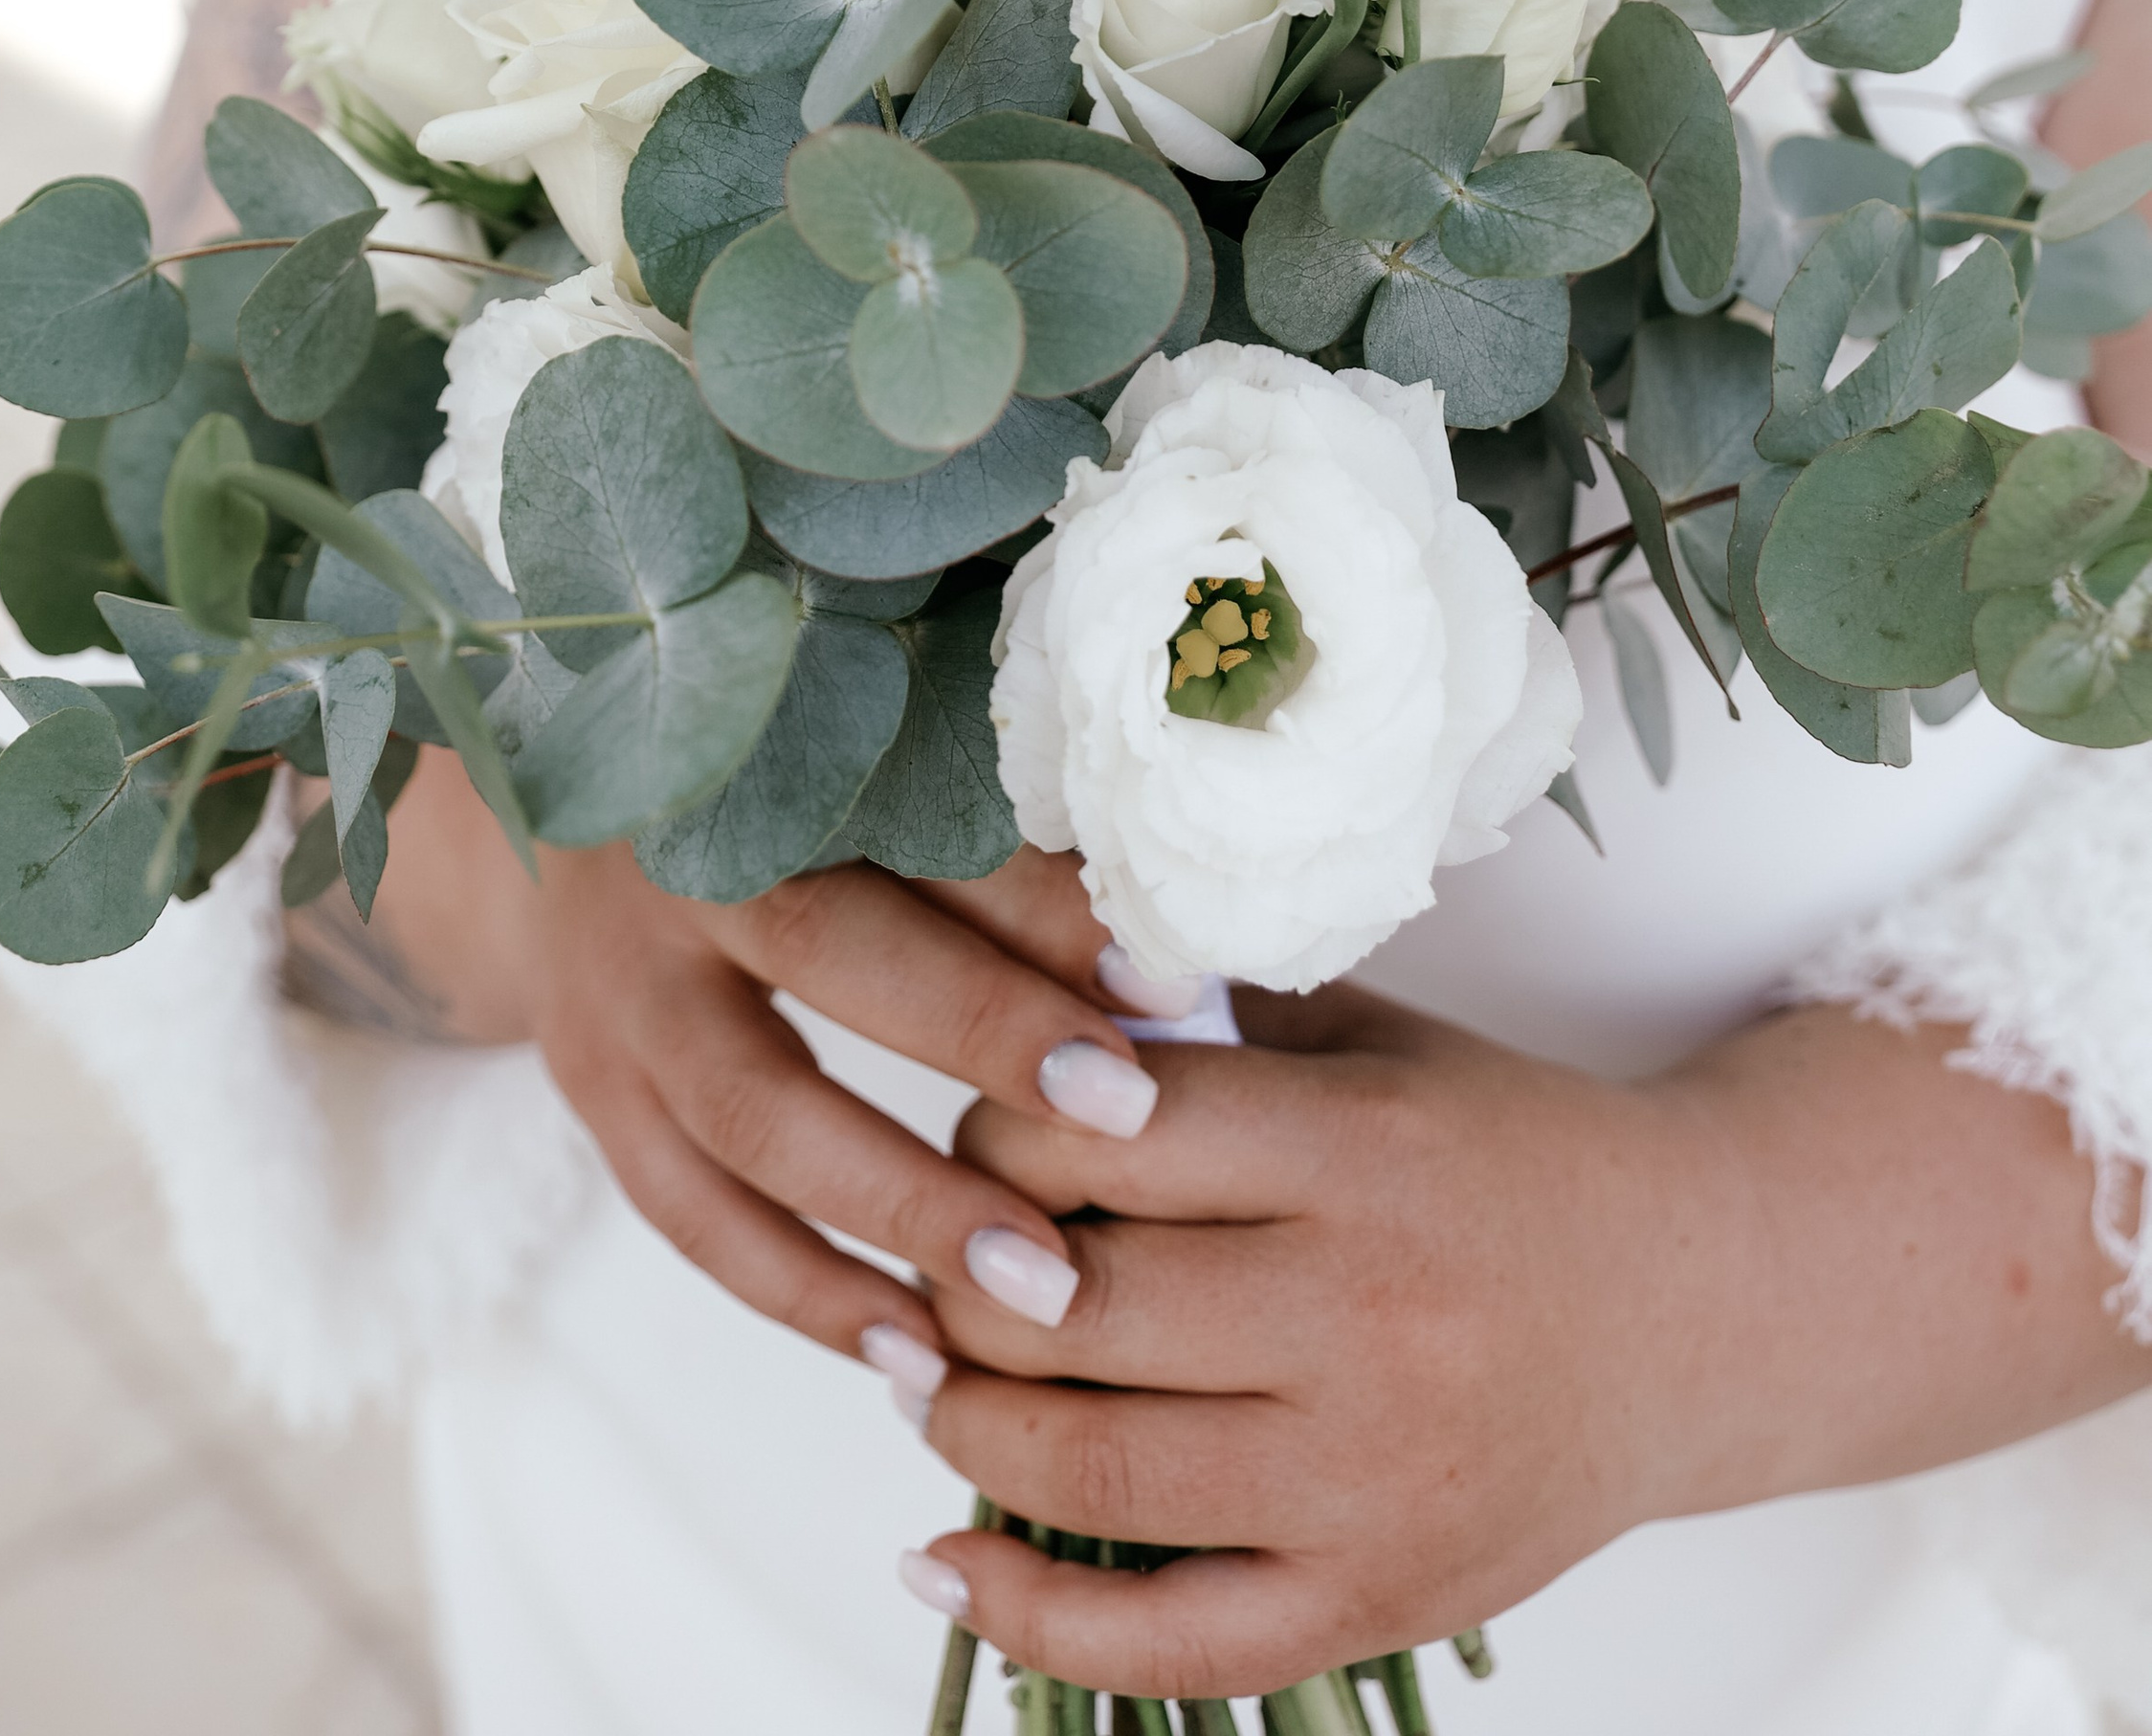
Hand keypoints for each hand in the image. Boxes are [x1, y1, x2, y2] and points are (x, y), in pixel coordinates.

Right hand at [526, 835, 1172, 1375]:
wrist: (570, 812)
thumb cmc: (778, 789)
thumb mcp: (867, 774)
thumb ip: (998, 839)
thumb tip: (1168, 939)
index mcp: (763, 760)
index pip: (914, 824)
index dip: (1042, 901)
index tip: (1170, 982)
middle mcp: (675, 867)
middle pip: (825, 946)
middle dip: (983, 1038)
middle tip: (1123, 1122)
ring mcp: (617, 991)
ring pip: (751, 1114)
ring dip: (901, 1207)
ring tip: (1037, 1292)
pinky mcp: (592, 1090)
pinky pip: (692, 1214)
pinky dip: (802, 1291)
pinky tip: (912, 1350)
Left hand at [893, 986, 2138, 1697]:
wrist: (1697, 1307)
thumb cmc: (1501, 1153)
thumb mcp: (1374, 1041)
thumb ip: (1212, 1018)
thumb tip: (1012, 978)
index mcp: (1362, 1153)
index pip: (1102, 1131)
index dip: (1000, 1116)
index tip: (987, 1115)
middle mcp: (1367, 1319)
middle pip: (1072, 1306)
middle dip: (961, 1275)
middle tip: (936, 1253)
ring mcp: (1371, 1480)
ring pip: (1088, 1467)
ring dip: (962, 1423)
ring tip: (922, 1375)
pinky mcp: (1375, 1601)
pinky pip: (1165, 1639)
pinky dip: (1027, 1613)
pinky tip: (943, 1556)